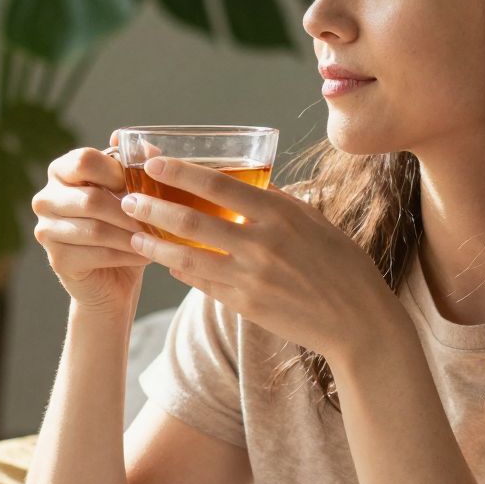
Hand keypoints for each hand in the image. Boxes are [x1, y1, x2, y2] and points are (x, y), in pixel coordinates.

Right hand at [32, 128, 151, 313]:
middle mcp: (46, 198)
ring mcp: (46, 230)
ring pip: (96, 229)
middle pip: (91, 199)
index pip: (84, 160)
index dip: (116, 172)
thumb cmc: (123, 227)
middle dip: (130, 211)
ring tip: (156, 238)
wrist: (114, 279)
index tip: (140, 186)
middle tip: (159, 219)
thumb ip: (137, 166)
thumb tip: (149, 146)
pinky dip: (126, 255)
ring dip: (132, 235)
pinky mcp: (57, 260)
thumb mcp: (131, 192)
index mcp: (61, 172)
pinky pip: (97, 254)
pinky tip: (145, 255)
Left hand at [119, 157, 401, 366]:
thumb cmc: (342, 266)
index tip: (152, 161)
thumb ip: (278, 203)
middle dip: (153, 207)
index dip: (179, 171)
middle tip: (126, 200)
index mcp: (280, 214)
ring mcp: (251, 278)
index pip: (218, 184)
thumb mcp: (315, 222)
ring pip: (188, 257)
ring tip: (134, 236)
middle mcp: (262, 244)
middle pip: (192, 220)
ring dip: (155, 245)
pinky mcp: (246, 306)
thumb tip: (247, 184)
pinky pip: (203, 285)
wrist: (358, 322)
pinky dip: (183, 272)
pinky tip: (168, 263)